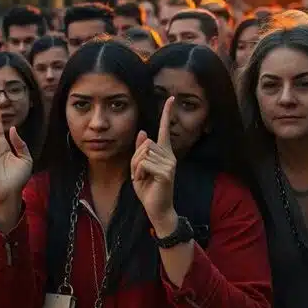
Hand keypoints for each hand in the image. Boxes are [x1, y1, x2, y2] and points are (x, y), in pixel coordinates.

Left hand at [131, 97, 177, 230]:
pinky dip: (138, 173)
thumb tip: (143, 132)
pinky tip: (145, 182)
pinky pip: (144, 164)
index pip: (164, 129)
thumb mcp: (139, 168)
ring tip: (145, 179)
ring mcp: (170, 163)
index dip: (167, 113)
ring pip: (142, 154)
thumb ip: (140, 151)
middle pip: (145, 144)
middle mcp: (170, 155)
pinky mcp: (166, 172)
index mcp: (164, 152)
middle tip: (141, 174)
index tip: (170, 98)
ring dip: (137, 168)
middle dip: (136, 159)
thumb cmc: (148, 189)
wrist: (156, 209)